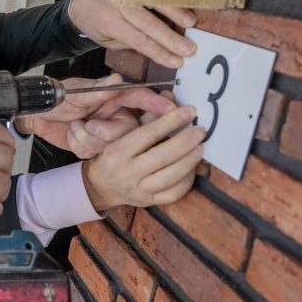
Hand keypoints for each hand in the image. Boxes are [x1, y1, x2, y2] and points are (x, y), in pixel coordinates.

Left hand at [66, 87, 177, 156]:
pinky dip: (79, 146)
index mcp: (114, 97)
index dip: (157, 103)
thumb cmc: (58, 98)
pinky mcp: (95, 148)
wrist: (38, 115)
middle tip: (87, 124)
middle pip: (129, 130)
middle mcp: (114, 115)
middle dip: (107, 132)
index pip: (141, 98)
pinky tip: (71, 135)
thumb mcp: (75, 93)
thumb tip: (116, 80)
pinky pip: (94, 154)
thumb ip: (97, 91)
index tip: (172, 108)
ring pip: (111, 146)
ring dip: (87, 138)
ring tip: (75, 126)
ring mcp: (106, 133)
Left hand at [67, 0, 196, 68]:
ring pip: (154, 1)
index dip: (159, 52)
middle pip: (148, 22)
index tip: (176, 61)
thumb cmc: (97, 24)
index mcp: (109, 22)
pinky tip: (186, 2)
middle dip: (170, 38)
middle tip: (189, 49)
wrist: (83, 0)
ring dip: (175, 12)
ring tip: (191, 24)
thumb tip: (159, 50)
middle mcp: (118, 4)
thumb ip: (130, 42)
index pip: (138, 39)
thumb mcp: (108, 40)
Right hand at [82, 106, 204, 210]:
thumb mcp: (123, 133)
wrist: (102, 185)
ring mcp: (138, 190)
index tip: (189, 112)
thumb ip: (148, 117)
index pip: (147, 134)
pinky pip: (173, 193)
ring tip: (199, 148)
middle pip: (162, 156)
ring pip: (170, 177)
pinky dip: (187, 180)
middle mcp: (126, 172)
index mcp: (117, 152)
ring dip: (189, 161)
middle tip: (199, 131)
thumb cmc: (115, 154)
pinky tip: (191, 167)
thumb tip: (170, 99)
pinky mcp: (149, 202)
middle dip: (185, 141)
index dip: (171, 121)